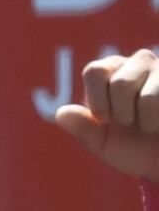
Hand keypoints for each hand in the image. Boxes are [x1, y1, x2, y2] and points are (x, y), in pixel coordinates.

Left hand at [56, 48, 158, 180]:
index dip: (98, 101)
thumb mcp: (103, 144)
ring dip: (147, 120)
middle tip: (133, 122)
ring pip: (147, 96)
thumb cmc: (135, 148)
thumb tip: (62, 113)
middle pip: (120, 84)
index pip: (94, 71)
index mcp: (110, 72)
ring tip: (152, 123)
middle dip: (123, 114)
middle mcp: (138, 62)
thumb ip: (83, 129)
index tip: (105, 119)